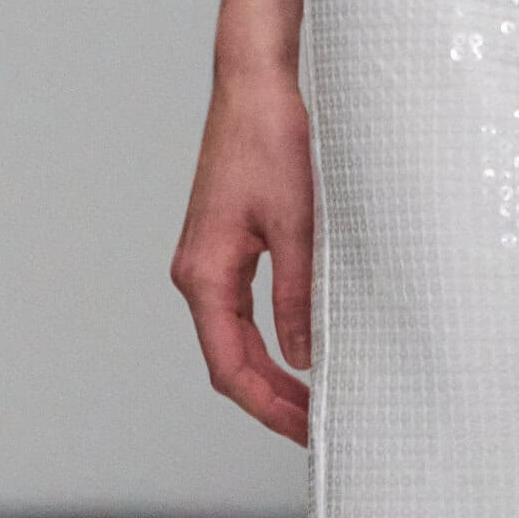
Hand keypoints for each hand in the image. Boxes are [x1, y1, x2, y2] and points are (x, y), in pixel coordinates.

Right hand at [171, 75, 313, 443]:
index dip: (267, 407)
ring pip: (236, 344)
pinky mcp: (226, 252)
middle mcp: (198, 274)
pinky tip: (303, 361)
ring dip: (272, 379)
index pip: (229, 366)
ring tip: (316, 406)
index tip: (306, 431)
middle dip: (273, 402)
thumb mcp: (298, 226)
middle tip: (321, 430)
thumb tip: (305, 359)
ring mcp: (210, 265)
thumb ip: (300, 297)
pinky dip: (270, 347)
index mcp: (205, 273)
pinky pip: (243, 317)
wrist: (255, 86)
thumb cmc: (271, 140)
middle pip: (229, 363)